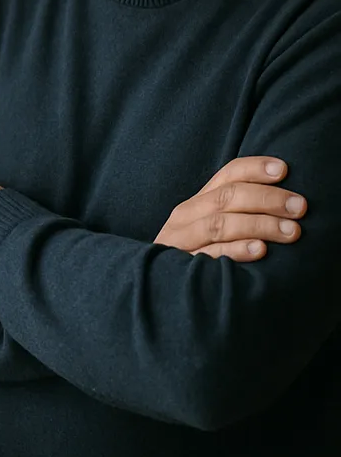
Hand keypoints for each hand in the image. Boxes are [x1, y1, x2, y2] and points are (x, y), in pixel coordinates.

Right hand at [155, 156, 305, 260]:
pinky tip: (260, 250)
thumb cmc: (198, 253)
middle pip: (227, 197)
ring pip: (221, 224)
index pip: (228, 175)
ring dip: (259, 224)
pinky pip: (210, 255)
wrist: (156, 288)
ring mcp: (183, 239)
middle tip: (300, 207)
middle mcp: (188, 215)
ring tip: (291, 231)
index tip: (284, 169)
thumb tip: (285, 198)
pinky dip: (236, 250)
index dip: (255, 168)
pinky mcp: (182, 265)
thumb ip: (238, 212)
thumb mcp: (212, 226)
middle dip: (267, 199)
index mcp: (199, 201)